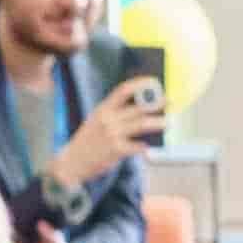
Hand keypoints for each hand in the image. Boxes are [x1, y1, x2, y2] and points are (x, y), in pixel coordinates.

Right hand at [49, 78, 166, 188]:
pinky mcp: (116, 150)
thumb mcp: (97, 122)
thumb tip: (141, 111)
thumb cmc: (89, 141)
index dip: (139, 84)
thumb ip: (114, 115)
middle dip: (156, 104)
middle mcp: (107, 118)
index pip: (122, 90)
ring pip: (141, 124)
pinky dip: (146, 147)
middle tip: (169, 102)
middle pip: (137, 108)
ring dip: (157, 123)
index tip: (153, 81)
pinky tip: (150, 148)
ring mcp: (112, 134)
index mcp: (102, 108)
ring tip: (167, 123)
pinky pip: (138, 146)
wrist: (73, 161)